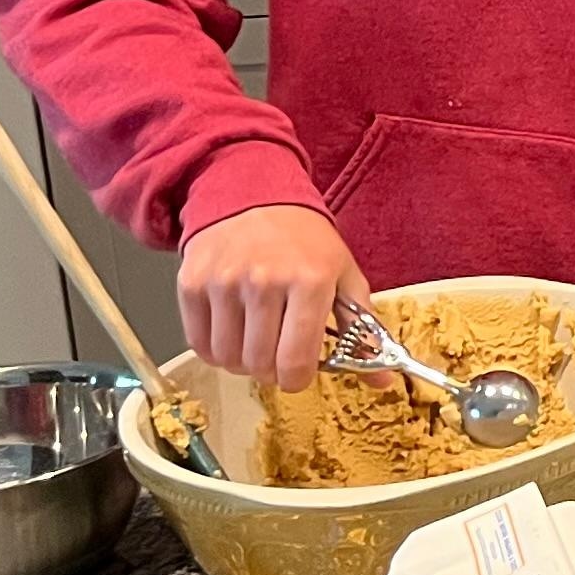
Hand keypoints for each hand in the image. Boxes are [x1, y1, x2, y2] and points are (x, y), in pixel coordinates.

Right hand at [179, 206, 365, 391]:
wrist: (254, 195)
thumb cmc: (305, 241)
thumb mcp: (343, 274)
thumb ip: (362, 329)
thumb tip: (382, 379)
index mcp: (310, 282)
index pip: (296, 359)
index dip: (297, 380)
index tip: (299, 375)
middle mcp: (265, 281)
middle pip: (259, 363)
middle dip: (271, 372)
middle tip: (277, 358)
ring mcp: (224, 282)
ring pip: (227, 358)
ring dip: (242, 362)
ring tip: (255, 342)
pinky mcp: (192, 283)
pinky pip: (199, 343)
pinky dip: (215, 350)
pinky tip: (232, 334)